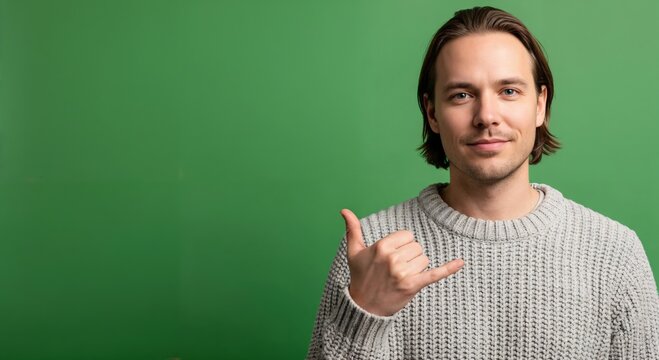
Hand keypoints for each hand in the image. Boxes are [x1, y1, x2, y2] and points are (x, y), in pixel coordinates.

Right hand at [341, 209, 463, 315]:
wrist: (363, 307)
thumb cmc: (360, 277)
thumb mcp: (354, 252)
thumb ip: (352, 229)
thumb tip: (344, 210)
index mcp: (381, 246)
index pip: (407, 235)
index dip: (402, 245)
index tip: (392, 256)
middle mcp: (392, 258)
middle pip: (417, 247)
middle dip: (409, 256)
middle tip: (395, 269)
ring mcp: (403, 273)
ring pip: (424, 259)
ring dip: (417, 267)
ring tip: (401, 277)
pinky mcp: (412, 286)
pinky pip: (434, 274)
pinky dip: (448, 268)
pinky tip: (460, 262)